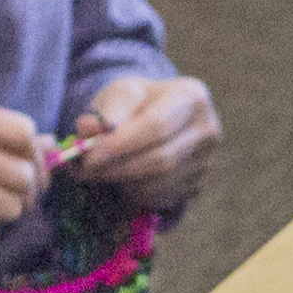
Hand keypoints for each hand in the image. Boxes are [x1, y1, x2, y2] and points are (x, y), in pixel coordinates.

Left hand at [57, 73, 218, 208]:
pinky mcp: (198, 185)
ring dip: (123, 183)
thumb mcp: (119, 94)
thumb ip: (105, 110)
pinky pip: (162, 198)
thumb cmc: (136, 103)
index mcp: (192, 97)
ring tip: (98, 173)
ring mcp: (206, 161)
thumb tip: (87, 128)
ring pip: (160, 183)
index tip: (90, 157)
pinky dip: (135, 195)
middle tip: (84, 172)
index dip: (122, 144)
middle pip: (161, 159)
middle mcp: (207, 130)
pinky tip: (120, 181)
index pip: (157, 125)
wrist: (158, 117)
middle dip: (117, 169)